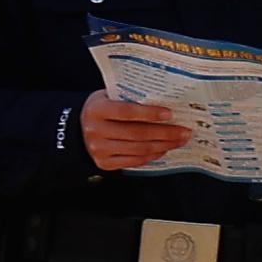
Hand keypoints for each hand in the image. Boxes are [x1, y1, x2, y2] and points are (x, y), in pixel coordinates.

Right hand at [78, 96, 196, 173]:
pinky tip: (163, 149)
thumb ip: (128, 99)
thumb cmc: (100, 110)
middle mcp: (96, 131)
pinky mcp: (105, 163)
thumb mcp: (107, 97)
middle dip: (165, 133)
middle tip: (184, 131)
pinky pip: (134, 161)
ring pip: (138, 149)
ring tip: (178, 141)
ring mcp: (100, 149)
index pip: (127, 112)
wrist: (76, 130)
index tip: (169, 114)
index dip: (149, 114)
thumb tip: (162, 102)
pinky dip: (151, 156)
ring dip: (163, 146)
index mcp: (97, 109)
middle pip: (137, 134)